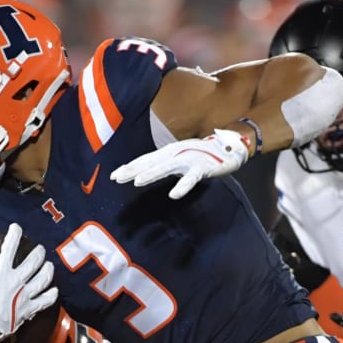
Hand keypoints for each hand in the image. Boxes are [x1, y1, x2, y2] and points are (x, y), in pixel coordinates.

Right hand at [0, 224, 57, 342]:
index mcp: (1, 273)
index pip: (10, 248)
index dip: (14, 235)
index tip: (16, 228)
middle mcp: (16, 282)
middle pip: (34, 262)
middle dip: (38, 252)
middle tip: (39, 249)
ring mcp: (25, 296)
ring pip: (44, 278)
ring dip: (48, 269)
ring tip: (48, 264)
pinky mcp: (29, 309)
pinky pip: (46, 300)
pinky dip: (52, 294)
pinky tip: (54, 290)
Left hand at [110, 128, 248, 197]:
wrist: (228, 147)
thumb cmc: (201, 155)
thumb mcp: (178, 158)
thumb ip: (164, 164)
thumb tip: (145, 172)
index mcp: (169, 152)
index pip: (145, 160)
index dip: (130, 167)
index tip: (114, 175)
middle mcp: (175, 153)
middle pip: (150, 162)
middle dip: (133, 170)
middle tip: (117, 178)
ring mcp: (188, 159)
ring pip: (166, 168)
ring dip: (151, 174)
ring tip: (137, 182)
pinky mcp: (202, 168)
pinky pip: (191, 179)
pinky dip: (182, 186)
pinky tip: (173, 195)